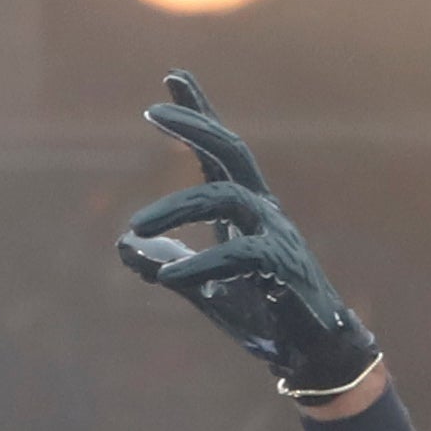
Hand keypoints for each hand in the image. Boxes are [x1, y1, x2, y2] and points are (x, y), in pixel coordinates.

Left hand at [116, 71, 380, 401]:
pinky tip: (166, 276)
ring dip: (177, 208)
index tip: (172, 77)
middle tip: (152, 112)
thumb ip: (165, 263)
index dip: (199, 113)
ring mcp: (276, 235)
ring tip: (136, 227)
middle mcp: (264, 210)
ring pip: (227, 198)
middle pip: (231, 152)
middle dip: (195, 125)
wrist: (308, 353)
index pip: (220, 151)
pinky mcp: (281, 269)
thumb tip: (122, 246)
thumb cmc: (260, 312)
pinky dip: (200, 264)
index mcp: (246, 208)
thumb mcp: (200, 286)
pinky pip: (239, 256)